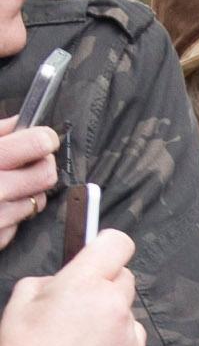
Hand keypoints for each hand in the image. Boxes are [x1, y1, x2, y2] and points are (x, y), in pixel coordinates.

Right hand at [0, 115, 57, 250]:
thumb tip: (18, 123)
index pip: (36, 145)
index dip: (44, 139)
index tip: (45, 137)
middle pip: (45, 174)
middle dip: (43, 164)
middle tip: (33, 159)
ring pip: (37, 199)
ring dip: (28, 190)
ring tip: (5, 182)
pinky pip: (20, 221)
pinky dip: (13, 211)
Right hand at [0, 231, 143, 345]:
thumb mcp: (24, 297)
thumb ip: (52, 278)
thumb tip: (68, 278)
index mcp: (84, 281)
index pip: (118, 244)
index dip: (108, 244)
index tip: (99, 250)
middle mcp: (113, 302)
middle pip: (124, 275)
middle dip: (106, 281)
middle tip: (81, 298)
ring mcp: (128, 330)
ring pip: (127, 306)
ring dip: (111, 310)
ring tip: (82, 331)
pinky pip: (132, 333)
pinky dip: (118, 335)